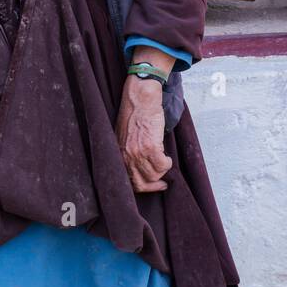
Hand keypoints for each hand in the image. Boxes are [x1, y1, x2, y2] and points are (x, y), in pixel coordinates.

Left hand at [115, 75, 171, 192]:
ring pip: (155, 175)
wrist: (140, 99)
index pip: (128, 182)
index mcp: (118, 155)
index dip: (143, 187)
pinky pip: (163, 165)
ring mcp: (138, 153)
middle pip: (142, 183)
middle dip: (154, 185)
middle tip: (163, 183)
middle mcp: (126, 157)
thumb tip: (138, 168)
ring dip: (162, 171)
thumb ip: (127, 153)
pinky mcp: (151, 146)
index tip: (152, 185)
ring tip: (164, 162)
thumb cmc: (133, 115)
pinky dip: (168, 163)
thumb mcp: (123, 138)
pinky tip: (167, 157)